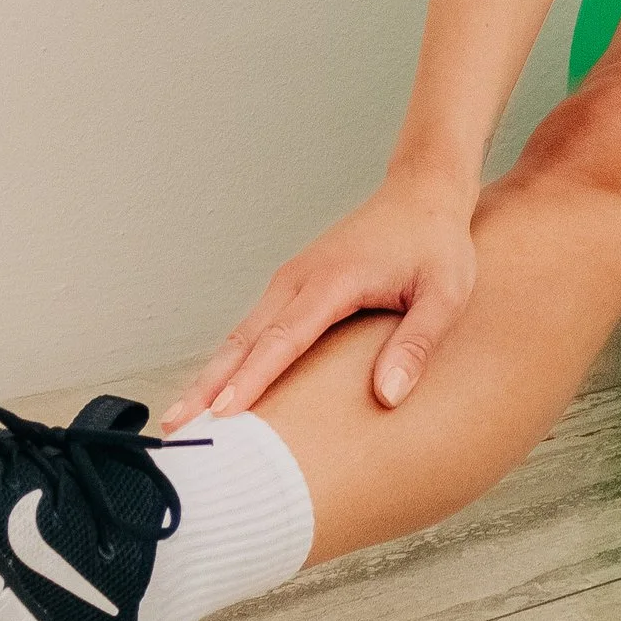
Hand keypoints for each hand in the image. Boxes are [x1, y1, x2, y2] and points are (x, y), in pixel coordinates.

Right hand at [159, 169, 479, 425]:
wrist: (423, 192)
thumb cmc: (437, 245)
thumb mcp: (445, 294)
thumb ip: (416, 343)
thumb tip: (388, 397)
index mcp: (333, 280)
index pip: (282, 339)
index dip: (251, 380)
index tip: (220, 414)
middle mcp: (300, 278)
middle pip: (245, 340)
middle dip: (208, 386)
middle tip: (175, 429)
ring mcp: (291, 280)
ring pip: (240, 335)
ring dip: (209, 375)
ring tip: (179, 420)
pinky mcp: (293, 286)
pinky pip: (253, 328)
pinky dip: (229, 361)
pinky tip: (215, 390)